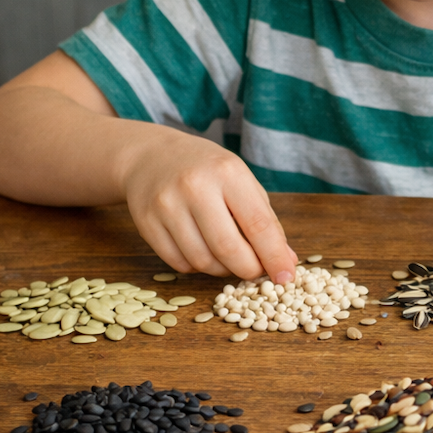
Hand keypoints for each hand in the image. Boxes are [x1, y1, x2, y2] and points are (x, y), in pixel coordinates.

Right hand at [119, 130, 296, 281]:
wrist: (151, 156)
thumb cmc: (206, 169)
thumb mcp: (241, 181)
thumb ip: (265, 220)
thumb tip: (285, 260)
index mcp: (228, 172)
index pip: (258, 224)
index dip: (274, 256)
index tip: (286, 276)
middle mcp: (195, 187)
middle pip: (229, 249)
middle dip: (249, 269)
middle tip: (256, 270)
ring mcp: (167, 205)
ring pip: (203, 261)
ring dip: (222, 269)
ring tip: (228, 256)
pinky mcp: (146, 223)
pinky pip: (179, 264)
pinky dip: (197, 266)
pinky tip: (203, 250)